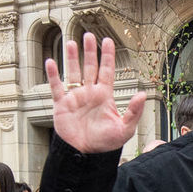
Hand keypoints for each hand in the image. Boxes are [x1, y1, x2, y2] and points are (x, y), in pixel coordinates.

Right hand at [47, 33, 147, 154]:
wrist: (84, 156)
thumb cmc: (105, 144)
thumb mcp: (124, 129)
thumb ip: (134, 111)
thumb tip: (141, 94)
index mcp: (105, 96)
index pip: (107, 71)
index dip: (107, 56)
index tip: (107, 41)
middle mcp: (90, 94)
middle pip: (90, 67)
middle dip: (89, 51)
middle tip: (88, 35)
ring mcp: (75, 98)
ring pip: (73, 73)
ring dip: (71, 58)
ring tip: (70, 42)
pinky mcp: (61, 105)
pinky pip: (56, 87)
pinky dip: (53, 75)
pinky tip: (51, 62)